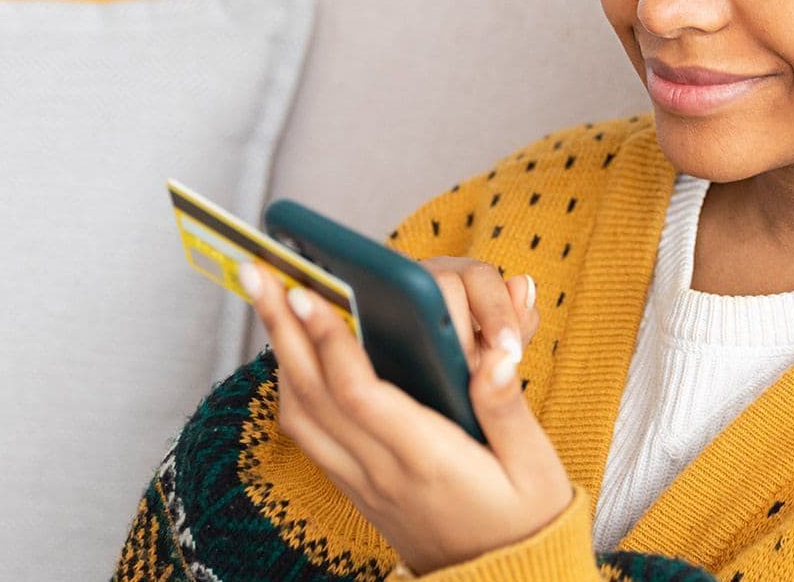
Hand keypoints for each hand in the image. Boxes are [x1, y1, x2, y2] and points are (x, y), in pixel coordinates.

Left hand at [241, 260, 573, 574]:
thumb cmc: (524, 522)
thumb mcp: (536, 468)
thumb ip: (508, 407)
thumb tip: (494, 356)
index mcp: (427, 457)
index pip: (358, 391)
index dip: (326, 337)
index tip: (304, 290)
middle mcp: (382, 470)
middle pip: (311, 392)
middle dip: (280, 327)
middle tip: (257, 271)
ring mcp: (363, 482)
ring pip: (299, 414)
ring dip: (278, 354)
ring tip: (267, 300)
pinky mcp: (357, 488)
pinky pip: (308, 435)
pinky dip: (291, 387)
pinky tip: (292, 354)